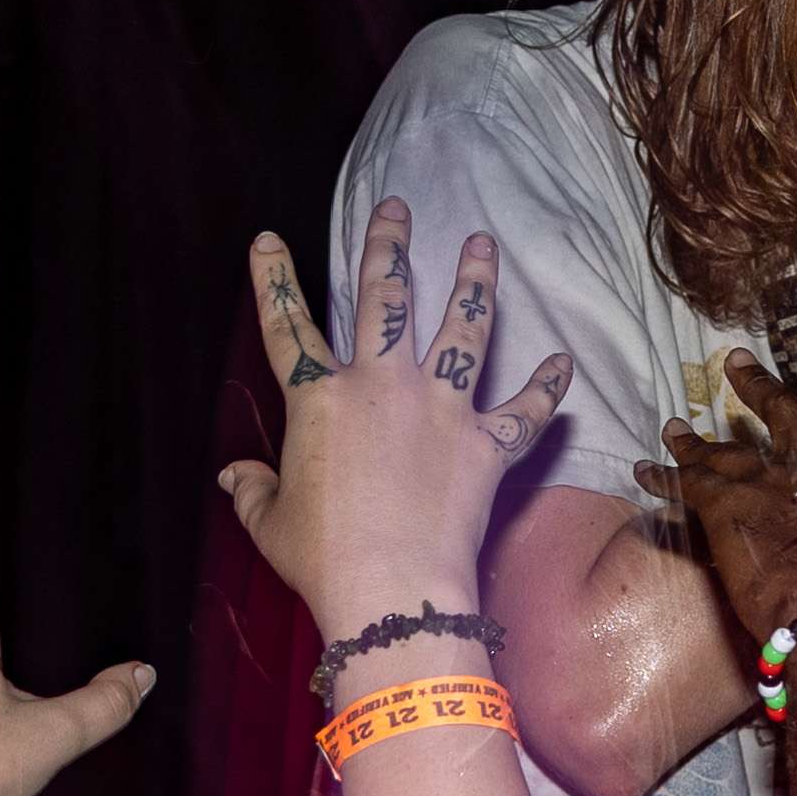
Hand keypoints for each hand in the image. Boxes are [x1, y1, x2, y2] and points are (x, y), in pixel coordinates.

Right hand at [221, 203, 570, 634]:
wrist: (393, 588)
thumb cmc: (322, 559)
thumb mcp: (271, 524)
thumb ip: (253, 490)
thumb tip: (232, 476)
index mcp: (320, 401)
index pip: (287, 327)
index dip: (274, 281)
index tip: (269, 239)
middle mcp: (383, 387)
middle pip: (386, 299)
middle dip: (389, 245)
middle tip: (397, 207)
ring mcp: (441, 410)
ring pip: (463, 329)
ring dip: (475, 283)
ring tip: (483, 245)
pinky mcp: (487, 445)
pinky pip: (525, 411)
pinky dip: (547, 387)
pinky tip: (564, 360)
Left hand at [634, 353, 796, 664]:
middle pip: (784, 415)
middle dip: (758, 386)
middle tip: (733, 362)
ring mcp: (771, 483)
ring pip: (727, 445)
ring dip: (699, 434)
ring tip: (674, 422)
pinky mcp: (727, 509)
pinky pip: (686, 481)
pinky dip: (664, 472)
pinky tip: (642, 467)